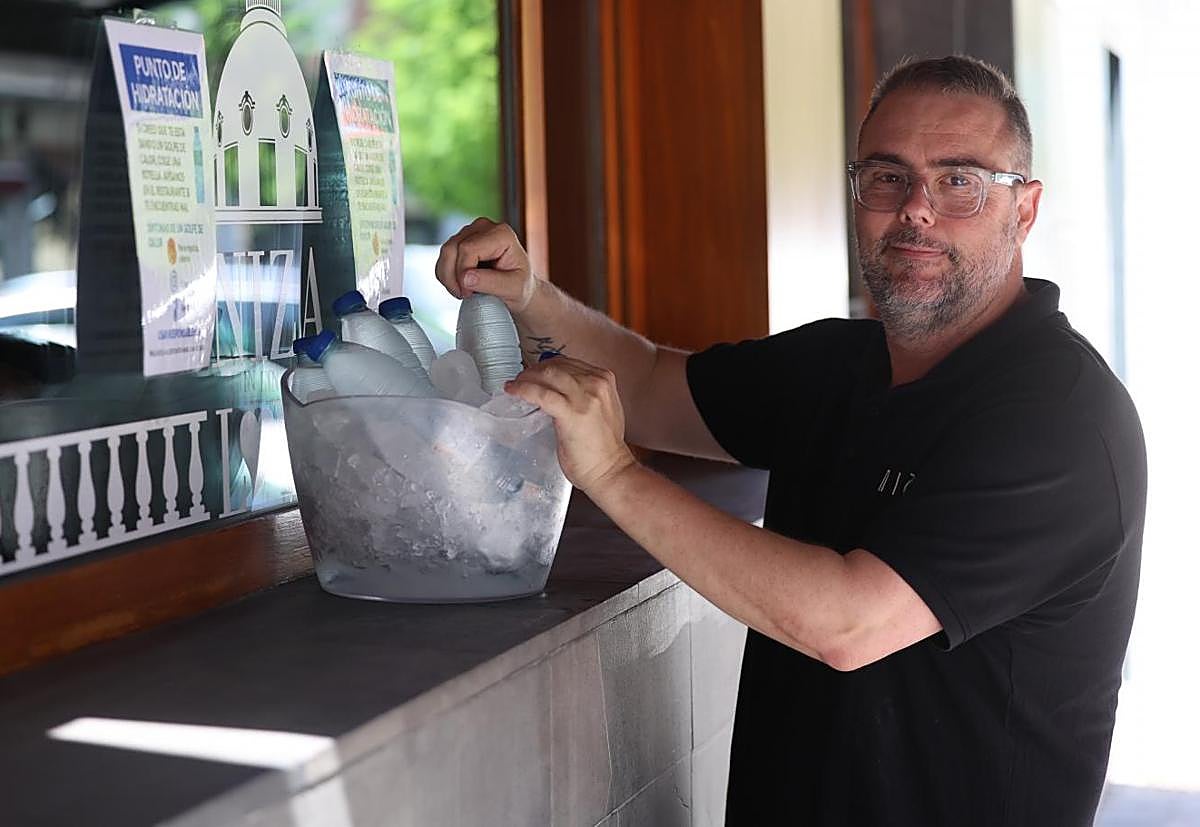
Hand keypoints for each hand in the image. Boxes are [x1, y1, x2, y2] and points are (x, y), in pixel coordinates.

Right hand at [434, 218, 543, 313]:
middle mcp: (484, 227)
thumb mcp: (513, 288)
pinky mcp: (461, 242)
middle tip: (464, 295)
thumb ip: (491, 282)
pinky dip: (446, 275)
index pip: (468, 249)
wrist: (518, 287)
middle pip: (453, 248)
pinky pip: (443, 258)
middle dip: (453, 276)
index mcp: (501, 233)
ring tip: (462, 292)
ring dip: (448, 277)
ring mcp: (470, 232)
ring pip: (445, 252)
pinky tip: (459, 286)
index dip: (463, 272)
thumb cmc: (520, 285)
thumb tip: (465, 278)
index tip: (469, 292)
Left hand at [503, 356, 637, 494]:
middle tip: (520, 379)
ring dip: (526, 378)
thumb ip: (584, 395)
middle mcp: (596, 383)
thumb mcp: (601, 409)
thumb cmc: (604, 448)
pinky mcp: (571, 413)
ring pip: (547, 375)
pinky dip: (524, 390)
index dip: (546, 366)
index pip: (568, 362)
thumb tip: (558, 390)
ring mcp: (585, 397)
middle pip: (556, 365)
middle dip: (533, 370)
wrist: (610, 471)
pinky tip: (513, 391)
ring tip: (515, 385)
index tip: (533, 373)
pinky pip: (541, 393)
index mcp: (604, 380)